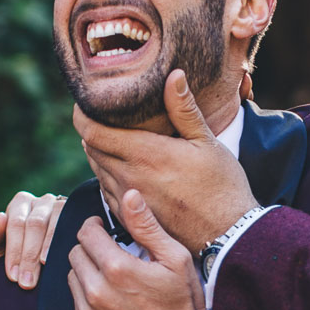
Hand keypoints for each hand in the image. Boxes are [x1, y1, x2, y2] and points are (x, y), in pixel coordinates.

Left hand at [0, 192, 64, 289]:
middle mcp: (43, 201)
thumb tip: (1, 218)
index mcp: (21, 203)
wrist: (40, 257)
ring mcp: (63, 206)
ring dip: (49, 247)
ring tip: (45, 267)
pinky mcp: (78, 216)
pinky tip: (63, 258)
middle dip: (29, 255)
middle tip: (27, 282)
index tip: (13, 276)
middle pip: (35, 224)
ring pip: (56, 222)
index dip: (14, 250)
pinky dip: (67, 242)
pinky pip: (73, 225)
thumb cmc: (16, 251)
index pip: (16, 223)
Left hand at [66, 192, 204, 309]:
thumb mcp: (175, 258)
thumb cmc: (184, 302)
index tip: (104, 229)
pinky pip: (75, 302)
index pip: (86, 232)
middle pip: (75, 253)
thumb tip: (129, 195)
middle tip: (111, 253)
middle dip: (91, 248)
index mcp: (117, 268)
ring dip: (87, 271)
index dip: (95, 226)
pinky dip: (87, 296)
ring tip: (112, 276)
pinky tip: (110, 298)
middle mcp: (97, 291)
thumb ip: (146, 225)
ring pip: (72, 277)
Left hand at [75, 70, 259, 251]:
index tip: (85, 103)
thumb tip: (173, 75)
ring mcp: (128, 200)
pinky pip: (106, 191)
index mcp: (146, 155)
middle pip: (91, 148)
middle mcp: (130, 177)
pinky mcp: (131, 218)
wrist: (227, 233)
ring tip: (110, 138)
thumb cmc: (222, 186)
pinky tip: (122, 168)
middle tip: (100, 115)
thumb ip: (184, 109)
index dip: (82, 115)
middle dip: (91, 130)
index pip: (93, 132)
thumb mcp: (207, 143)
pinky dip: (107, 175)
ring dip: (99, 153)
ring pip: (97, 169)